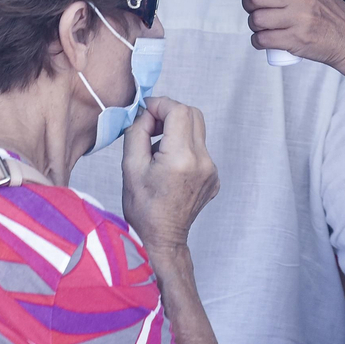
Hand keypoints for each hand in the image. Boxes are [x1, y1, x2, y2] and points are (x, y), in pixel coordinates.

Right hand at [121, 96, 219, 253]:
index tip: (145, 112)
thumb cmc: (143, 207)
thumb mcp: (130, 166)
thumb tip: (146, 112)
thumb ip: (137, 131)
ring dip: (176, 131)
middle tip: (150, 127)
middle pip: (193, 115)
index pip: (179, 111)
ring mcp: (212, 170)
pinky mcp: (214, 177)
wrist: (162, 238)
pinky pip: (200, 150)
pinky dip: (184, 148)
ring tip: (157, 152)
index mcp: (181, 158)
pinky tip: (169, 167)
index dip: (160, 105)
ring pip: (197, 132)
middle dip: (170, 113)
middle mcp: (203, 161)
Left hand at [217, 0, 344, 78]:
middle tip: (258, 8)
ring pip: (255, 20)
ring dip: (255, 24)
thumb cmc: (324, 12)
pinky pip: (262, 39)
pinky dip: (259, 40)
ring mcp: (299, 18)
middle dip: (249, 5)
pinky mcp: (296, 40)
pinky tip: (268, 38)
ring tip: (268, 24)